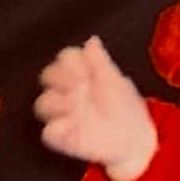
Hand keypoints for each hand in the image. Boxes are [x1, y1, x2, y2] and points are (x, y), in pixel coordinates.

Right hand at [35, 36, 157, 180]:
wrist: (136, 139)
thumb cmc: (126, 109)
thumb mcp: (117, 82)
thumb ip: (101, 62)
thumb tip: (92, 41)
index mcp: (79, 75)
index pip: (65, 58)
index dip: (72, 61)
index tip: (86, 70)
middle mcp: (67, 92)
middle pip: (47, 76)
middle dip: (61, 78)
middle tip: (80, 85)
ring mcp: (63, 114)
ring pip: (43, 103)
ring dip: (58, 102)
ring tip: (77, 106)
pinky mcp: (62, 136)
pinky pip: (49, 133)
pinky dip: (57, 130)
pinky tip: (72, 127)